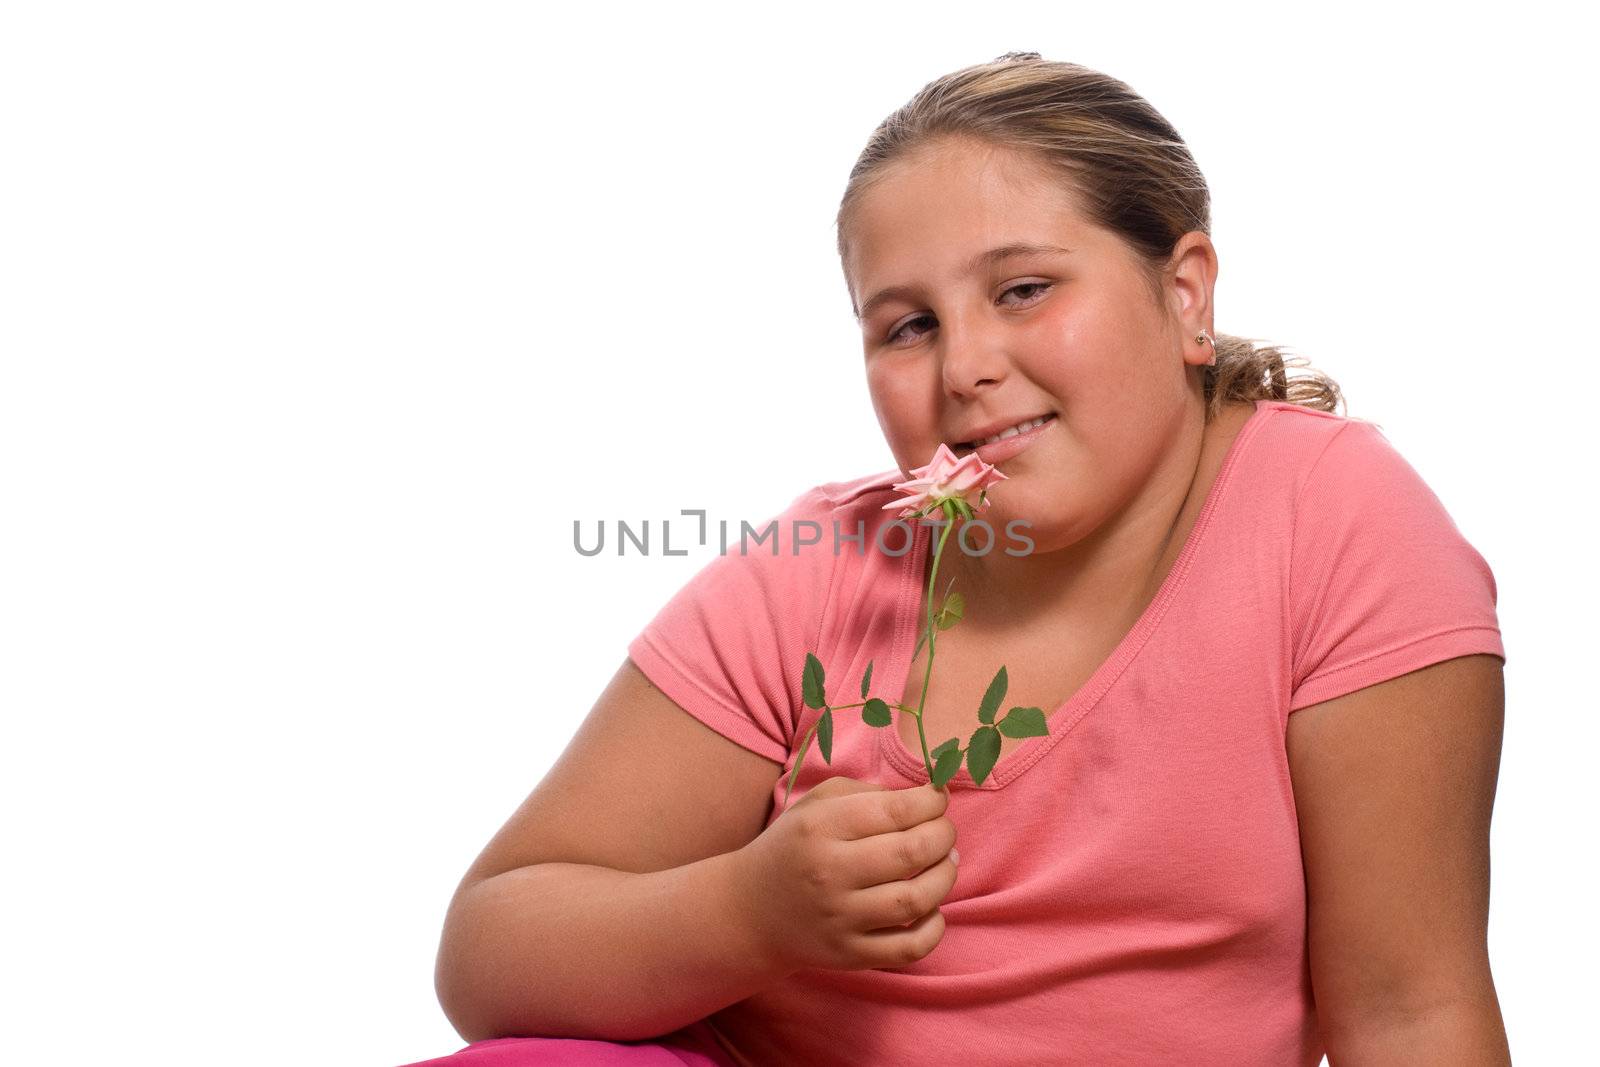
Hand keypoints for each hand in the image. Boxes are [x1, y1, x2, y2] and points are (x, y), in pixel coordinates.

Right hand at [734, 776, 958, 973]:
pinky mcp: (849, 955)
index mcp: (821, 826)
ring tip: (945, 863)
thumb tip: (924, 797)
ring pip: (916, 899)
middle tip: (944, 831)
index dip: (933, 801)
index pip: (896, 810)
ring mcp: (840, 918)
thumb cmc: (793, 847)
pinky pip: (910, 948)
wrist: (749, 911)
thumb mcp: (815, 804)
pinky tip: (932, 908)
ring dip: (945, 876)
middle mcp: (829, 872)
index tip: (939, 798)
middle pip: (912, 852)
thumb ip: (867, 792)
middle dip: (944, 835)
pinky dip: (935, 928)